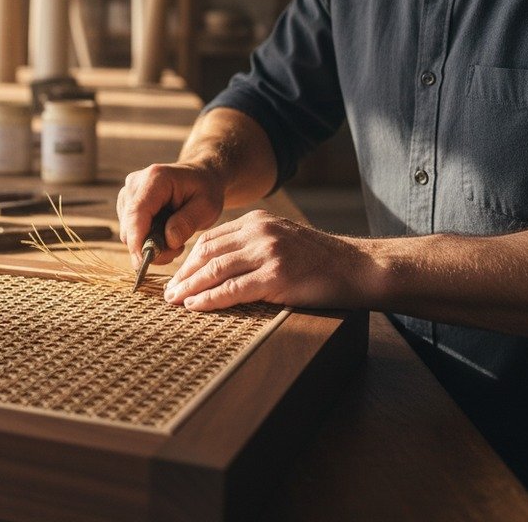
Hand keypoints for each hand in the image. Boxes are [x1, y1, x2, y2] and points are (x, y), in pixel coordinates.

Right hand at [117, 163, 225, 269]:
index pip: (137, 213)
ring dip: (148, 244)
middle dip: (148, 247)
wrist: (200, 177)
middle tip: (177, 250)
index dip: (137, 240)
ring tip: (174, 240)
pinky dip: (144, 239)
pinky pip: (129, 231)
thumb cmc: (205, 190)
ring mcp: (127, 193)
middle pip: (128, 227)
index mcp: (155, 179)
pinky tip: (164, 234)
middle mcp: (134, 184)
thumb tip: (168, 241)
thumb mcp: (207, 207)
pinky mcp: (125, 204)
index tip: (144, 262)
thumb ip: (188, 223)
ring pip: (127, 232)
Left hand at [165, 210, 371, 310]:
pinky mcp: (277, 276)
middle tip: (168, 292)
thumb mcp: (283, 240)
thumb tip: (219, 266)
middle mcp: (259, 232)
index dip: (189, 259)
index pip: (211, 239)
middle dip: (184, 274)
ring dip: (190, 287)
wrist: (360, 268)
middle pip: (207, 252)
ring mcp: (268, 252)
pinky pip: (233, 289)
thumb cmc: (321, 261)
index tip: (176, 276)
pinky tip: (195, 306)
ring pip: (215, 270)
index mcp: (258, 221)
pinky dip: (209, 299)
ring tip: (175, 302)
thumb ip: (253, 246)